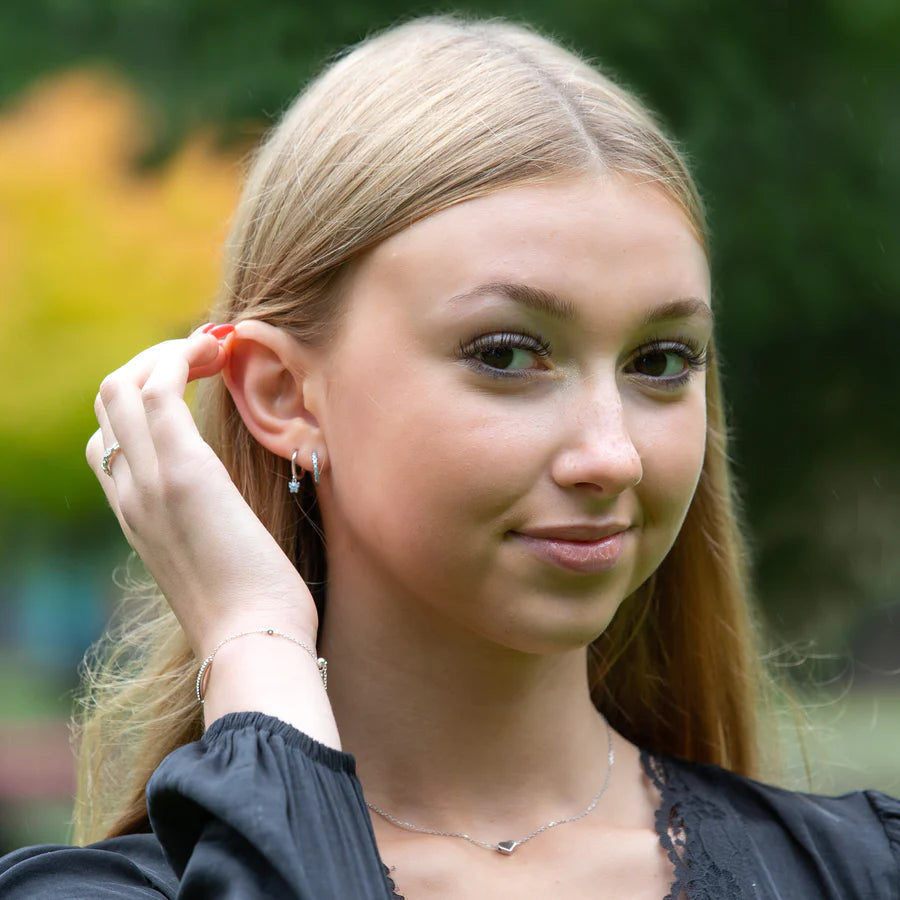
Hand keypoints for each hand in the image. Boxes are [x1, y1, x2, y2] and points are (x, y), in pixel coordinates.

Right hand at [85, 324, 319, 658]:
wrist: (253, 643)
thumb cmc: (255, 609)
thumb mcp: (220, 559)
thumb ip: (212, 522)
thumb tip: (233, 502)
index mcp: (136, 514)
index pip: (113, 436)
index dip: (148, 396)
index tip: (198, 380)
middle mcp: (129, 494)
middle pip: (106, 401)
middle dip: (154, 363)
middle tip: (210, 358)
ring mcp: (149, 482)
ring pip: (120, 386)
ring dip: (168, 353)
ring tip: (217, 351)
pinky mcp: (183, 474)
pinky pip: (157, 390)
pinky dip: (182, 358)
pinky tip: (222, 354)